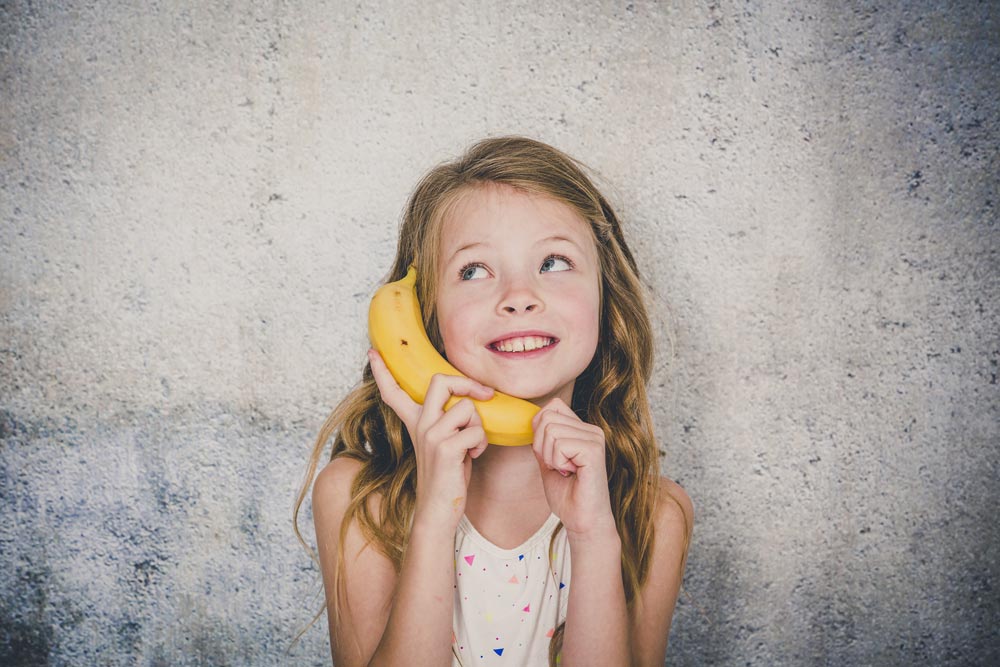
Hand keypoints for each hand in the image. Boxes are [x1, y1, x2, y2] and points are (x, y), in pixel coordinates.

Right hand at [367, 349, 493, 529]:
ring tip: (471, 446)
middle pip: (440, 381)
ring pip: (467, 408)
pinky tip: (472, 457)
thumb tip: (470, 401)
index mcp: (415, 423)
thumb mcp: (444, 442)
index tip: (373, 352)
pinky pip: (476, 431)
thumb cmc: (447, 476)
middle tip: (484, 394)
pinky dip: (481, 444)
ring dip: (479, 427)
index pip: (393, 393)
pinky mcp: (445, 447)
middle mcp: (420, 425)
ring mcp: (430, 435)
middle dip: (467, 383)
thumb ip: (448, 421)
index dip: (382, 372)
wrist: (437, 510)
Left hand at [531, 398, 616, 538]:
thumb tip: (532, 419)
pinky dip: (557, 462)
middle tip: (557, 466)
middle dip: (541, 445)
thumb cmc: (567, 495)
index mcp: (582, 429)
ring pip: (551, 430)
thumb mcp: (548, 460)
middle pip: (547, 417)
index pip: (552, 406)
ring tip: (565, 471)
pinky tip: (571, 473)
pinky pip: (559, 444)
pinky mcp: (594, 450)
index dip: (540, 429)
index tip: (548, 455)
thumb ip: (542, 439)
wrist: (582, 520)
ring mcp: (595, 438)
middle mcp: (591, 429)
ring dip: (549, 456)